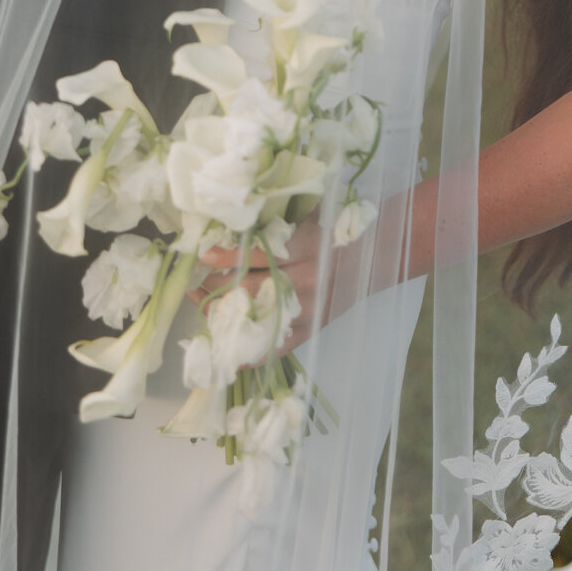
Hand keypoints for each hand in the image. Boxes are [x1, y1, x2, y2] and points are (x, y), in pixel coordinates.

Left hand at [189, 213, 329, 354]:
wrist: (373, 256)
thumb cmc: (337, 229)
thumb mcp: (311, 216)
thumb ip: (278, 218)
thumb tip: (232, 217)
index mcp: (305, 248)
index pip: (257, 255)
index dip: (227, 257)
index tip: (204, 255)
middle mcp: (305, 281)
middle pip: (251, 289)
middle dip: (218, 288)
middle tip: (197, 283)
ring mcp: (308, 310)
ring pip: (258, 317)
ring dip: (226, 315)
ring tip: (204, 307)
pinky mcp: (312, 329)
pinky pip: (278, 348)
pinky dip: (252, 354)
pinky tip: (229, 352)